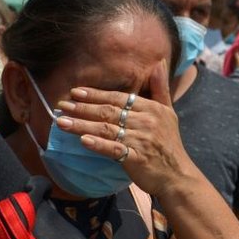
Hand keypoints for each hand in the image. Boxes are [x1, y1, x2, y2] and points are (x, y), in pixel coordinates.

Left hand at [53, 60, 200, 197]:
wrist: (177, 176)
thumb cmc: (169, 144)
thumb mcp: (168, 113)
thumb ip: (160, 88)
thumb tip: (159, 63)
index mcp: (151, 108)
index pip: (118, 97)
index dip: (96, 94)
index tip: (75, 92)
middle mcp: (145, 121)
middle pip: (108, 111)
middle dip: (83, 108)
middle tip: (61, 105)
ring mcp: (141, 139)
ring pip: (106, 129)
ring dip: (82, 124)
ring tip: (61, 122)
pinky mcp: (137, 158)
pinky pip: (114, 149)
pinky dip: (98, 144)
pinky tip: (83, 140)